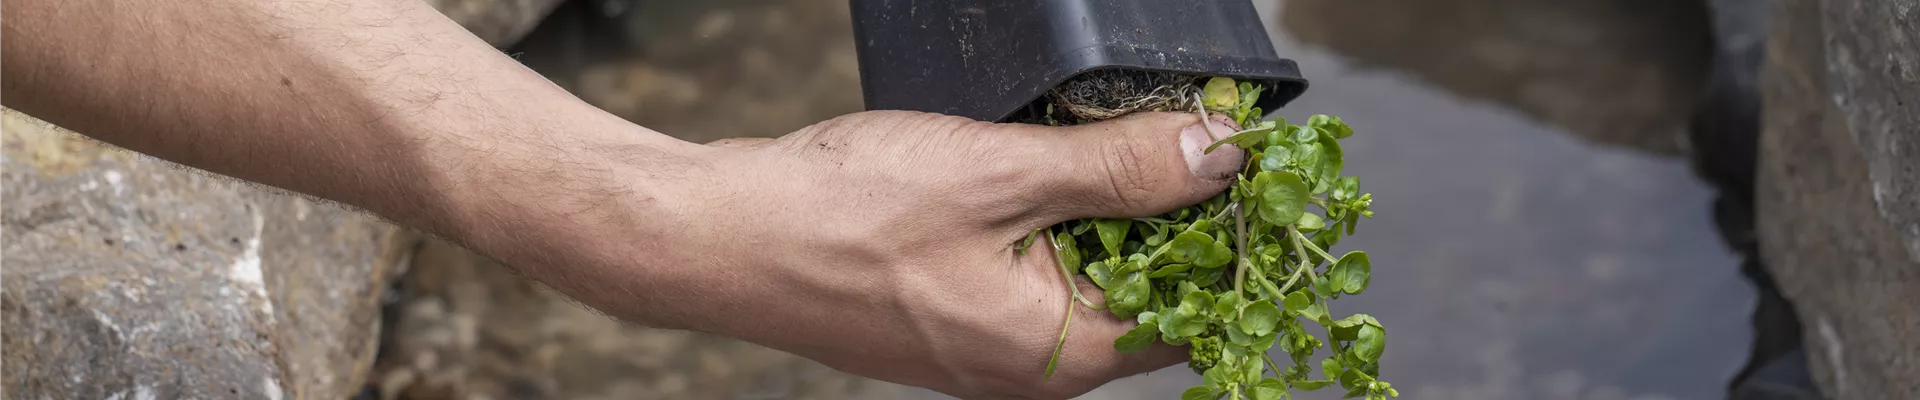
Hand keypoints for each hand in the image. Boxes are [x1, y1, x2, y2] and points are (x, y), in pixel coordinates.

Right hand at [546, 110, 1244, 398]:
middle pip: (1149, 292)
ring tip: (1106, 131)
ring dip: (1108, 204)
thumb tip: (1221, 157)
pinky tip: (1040, 158)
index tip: (1239, 155)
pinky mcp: (955, 312)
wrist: (716, 236)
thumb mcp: (1000, 175)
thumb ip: (1118, 169)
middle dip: (1171, 209)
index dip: (1233, 232)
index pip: (1198, 309)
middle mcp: (1031, 367)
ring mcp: (990, 344)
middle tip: (1177, 124)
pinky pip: (1036, 267)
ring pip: (1090, 273)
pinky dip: (1053, 213)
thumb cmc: (841, 218)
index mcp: (1058, 355)